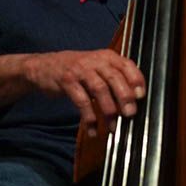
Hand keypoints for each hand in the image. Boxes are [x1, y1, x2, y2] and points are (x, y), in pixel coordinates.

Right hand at [28, 49, 145, 136]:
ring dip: (108, 109)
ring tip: (113, 126)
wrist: (44, 66)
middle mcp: (95, 60)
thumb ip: (114, 79)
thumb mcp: (97, 67)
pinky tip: (93, 129)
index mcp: (106, 56)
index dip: (136, 80)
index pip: (126, 65)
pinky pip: (81, 101)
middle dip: (124, 97)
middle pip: (114, 77)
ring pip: (99, 89)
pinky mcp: (67, 81)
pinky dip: (89, 117)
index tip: (141, 96)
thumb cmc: (76, 70)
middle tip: (130, 114)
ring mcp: (80, 70)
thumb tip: (134, 101)